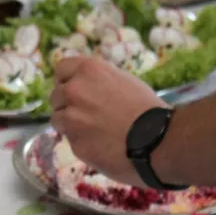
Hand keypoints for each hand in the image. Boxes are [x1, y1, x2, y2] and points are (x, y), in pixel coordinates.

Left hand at [50, 57, 167, 186]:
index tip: (74, 89)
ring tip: (92, 130)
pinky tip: (99, 144)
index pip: (62, 69)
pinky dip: (80, 142)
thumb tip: (87, 88)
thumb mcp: (124, 82)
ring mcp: (71, 118)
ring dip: (69, 124)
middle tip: (86, 114)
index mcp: (88, 71)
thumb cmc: (149, 109)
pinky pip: (70, 140)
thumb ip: (99, 82)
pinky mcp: (74, 143)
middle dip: (67, 104)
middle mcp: (74, 91)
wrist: (159, 140)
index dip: (67, 80)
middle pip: (56, 96)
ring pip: (57, 119)